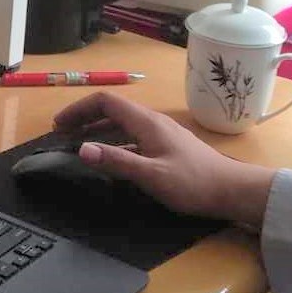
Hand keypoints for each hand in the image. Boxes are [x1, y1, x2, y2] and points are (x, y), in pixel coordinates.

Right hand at [52, 91, 275, 226]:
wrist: (232, 191)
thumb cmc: (192, 183)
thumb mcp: (151, 175)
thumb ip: (117, 161)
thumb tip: (81, 149)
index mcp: (146, 122)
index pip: (106, 101)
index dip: (80, 109)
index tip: (60, 125)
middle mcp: (152, 121)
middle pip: (112, 110)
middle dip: (85, 118)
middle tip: (63, 135)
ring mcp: (160, 133)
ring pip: (122, 123)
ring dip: (98, 130)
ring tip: (80, 145)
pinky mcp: (166, 146)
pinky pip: (132, 136)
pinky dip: (114, 141)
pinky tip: (111, 158)